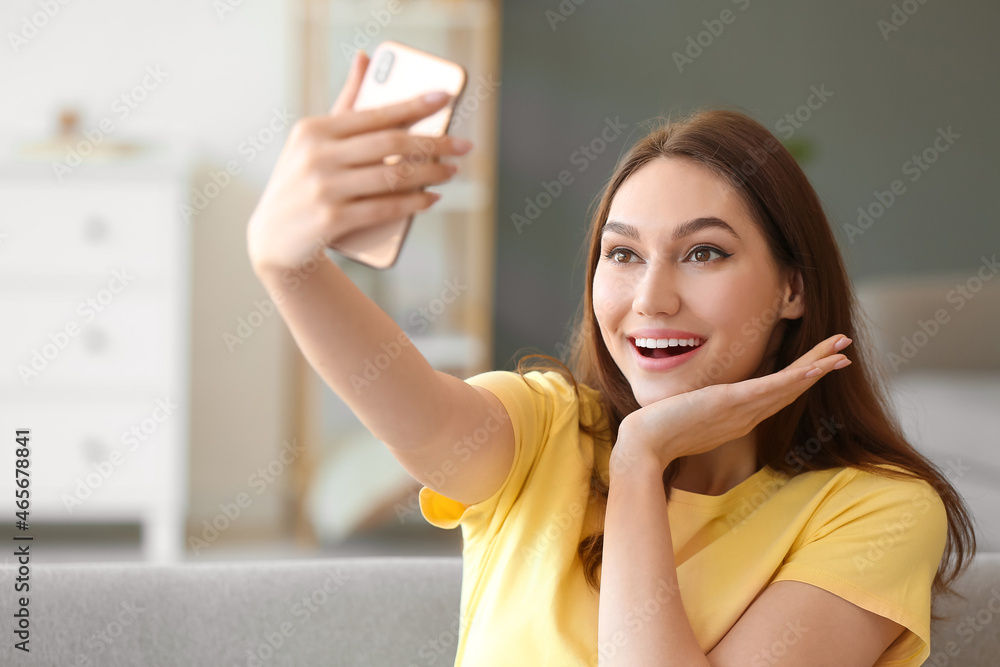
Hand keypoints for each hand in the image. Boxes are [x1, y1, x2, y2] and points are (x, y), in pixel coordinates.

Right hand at [246, 50, 472, 275]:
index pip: (374, 114)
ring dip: (430, 174)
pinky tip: (432, 198)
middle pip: (389, 145)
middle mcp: (317, 156)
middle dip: (433, 143)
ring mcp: (323, 189)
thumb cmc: (304, 180)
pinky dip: (413, 203)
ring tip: (451, 171)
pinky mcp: (331, 220)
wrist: (274, 238)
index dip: (413, 105)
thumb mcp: (315, 140)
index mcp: (314, 130)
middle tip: (464, 145)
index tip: (445, 98)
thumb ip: (345, 102)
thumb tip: (366, 57)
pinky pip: (384, 208)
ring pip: (391, 177)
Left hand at [610, 334, 853, 476]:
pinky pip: (771, 389)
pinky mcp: (732, 403)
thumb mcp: (685, 414)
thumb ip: (698, 407)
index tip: (819, 365)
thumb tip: (695, 399)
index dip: (800, 380)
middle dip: (818, 369)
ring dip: (817, 368)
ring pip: (788, 387)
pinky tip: (815, 367)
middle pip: (790, 389)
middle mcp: (746, 416)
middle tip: (845, 353)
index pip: (776, 395)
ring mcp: (741, 411)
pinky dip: (796, 378)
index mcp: (738, 418)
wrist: (643, 445)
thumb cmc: (658, 431)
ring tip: (842, 352)